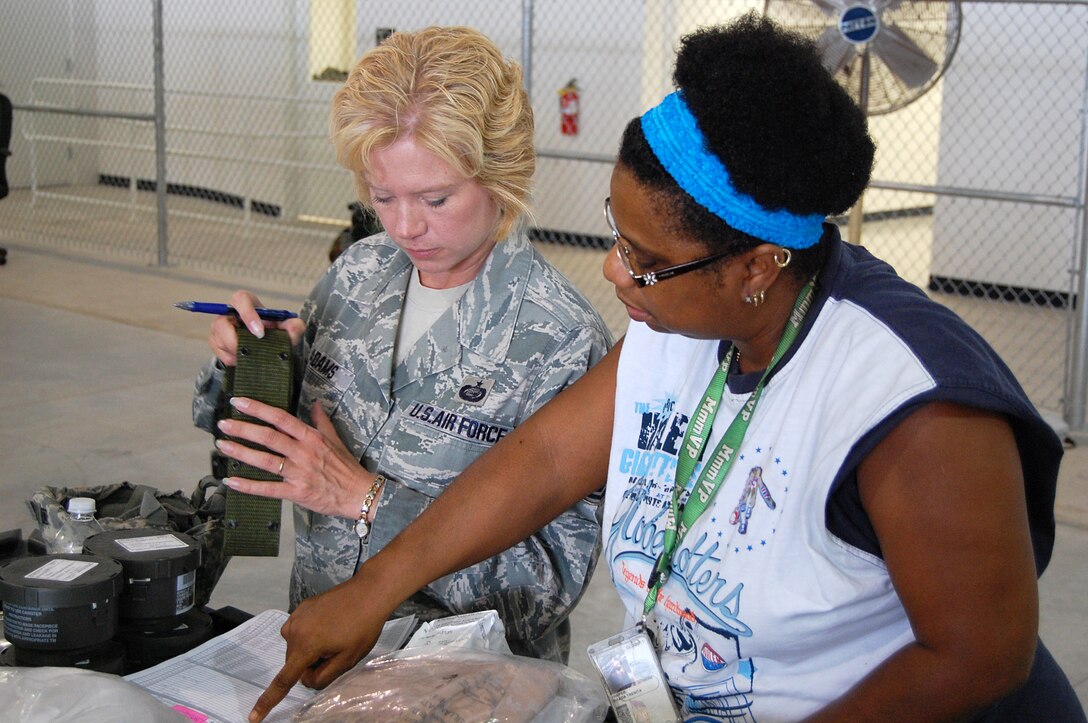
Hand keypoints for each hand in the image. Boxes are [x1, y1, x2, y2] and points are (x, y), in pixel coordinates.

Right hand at [208, 289, 304, 366]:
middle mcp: (229, 314)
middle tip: (249, 349)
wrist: (266, 345)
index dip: (248, 314)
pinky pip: (220, 354)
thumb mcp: (287, 327)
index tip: (259, 332)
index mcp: (247, 303)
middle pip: (220, 323)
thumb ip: (294, 326)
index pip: (240, 299)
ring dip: (234, 351)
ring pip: (218, 340)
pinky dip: (232, 359)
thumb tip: (294, 326)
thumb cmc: (273, 331)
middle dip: (233, 339)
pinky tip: (244, 360)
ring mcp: (220, 329)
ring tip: (250, 355)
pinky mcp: (216, 343)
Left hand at [217, 398, 371, 517]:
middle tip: (224, 424)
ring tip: (223, 446)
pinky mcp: (296, 492)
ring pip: (265, 460)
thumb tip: (315, 404)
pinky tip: (232, 481)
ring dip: (241, 452)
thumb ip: (321, 421)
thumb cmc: (346, 467)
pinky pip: (268, 488)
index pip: (281, 418)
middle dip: (243, 429)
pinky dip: (248, 485)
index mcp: (311, 438)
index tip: (240, 402)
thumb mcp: (336, 439)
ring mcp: (299, 473)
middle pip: (268, 437)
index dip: (258, 409)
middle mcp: (303, 452)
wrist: (358, 493)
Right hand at [248, 577, 386, 721]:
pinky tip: (330, 625)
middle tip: (336, 650)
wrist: (368, 592)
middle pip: (295, 663)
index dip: (268, 701)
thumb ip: (322, 677)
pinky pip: (300, 631)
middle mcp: (294, 630)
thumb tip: (306, 679)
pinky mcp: (301, 607)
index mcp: (305, 646)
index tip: (252, 717)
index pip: (283, 680)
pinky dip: (311, 634)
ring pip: (297, 647)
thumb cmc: (363, 627)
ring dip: (311, 648)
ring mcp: (296, 616)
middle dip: (311, 663)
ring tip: (336, 635)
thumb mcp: (347, 660)